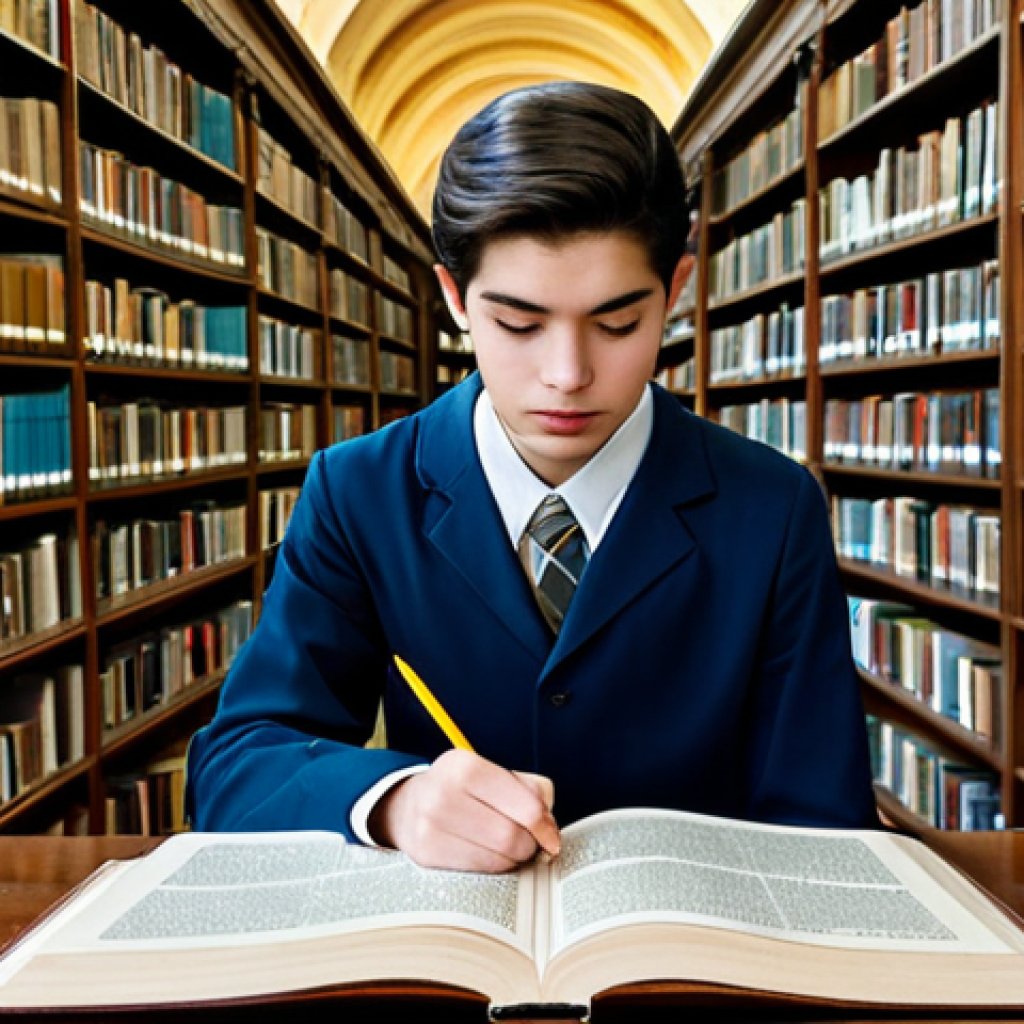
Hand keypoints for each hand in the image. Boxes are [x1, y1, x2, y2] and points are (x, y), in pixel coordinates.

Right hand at [367, 749, 559, 872]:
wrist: (407, 805)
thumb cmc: (462, 790)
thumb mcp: (491, 774)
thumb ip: (529, 789)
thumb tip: (549, 823)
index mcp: (465, 766)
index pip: (525, 806)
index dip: (545, 825)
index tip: (551, 836)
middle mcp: (443, 794)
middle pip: (512, 836)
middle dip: (529, 844)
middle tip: (530, 843)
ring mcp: (431, 826)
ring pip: (498, 858)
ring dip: (513, 858)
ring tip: (509, 847)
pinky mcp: (426, 854)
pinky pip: (479, 870)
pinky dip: (494, 866)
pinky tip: (489, 854)